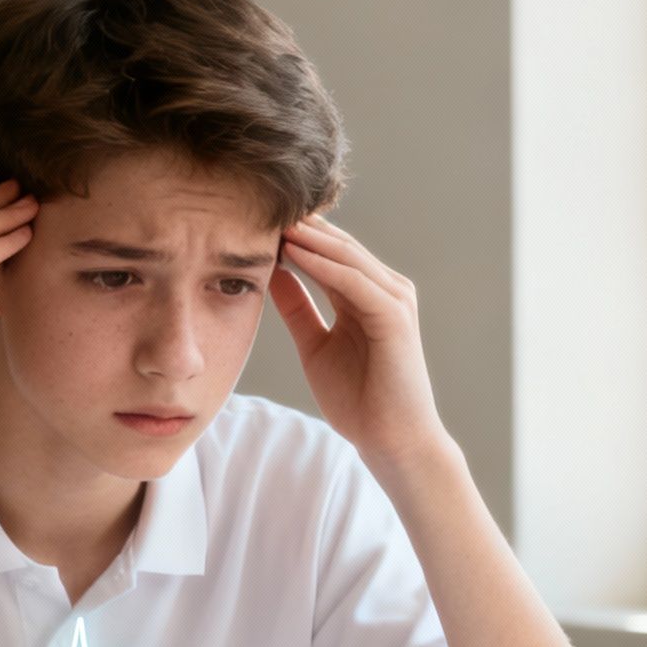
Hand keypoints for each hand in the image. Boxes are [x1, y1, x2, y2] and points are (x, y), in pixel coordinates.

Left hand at [271, 213, 449, 471]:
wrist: (390, 441)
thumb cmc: (358, 400)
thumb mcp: (315, 345)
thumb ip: (297, 307)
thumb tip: (271, 272)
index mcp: (364, 295)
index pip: (327, 253)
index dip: (293, 236)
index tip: (253, 222)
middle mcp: (382, 289)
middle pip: (337, 245)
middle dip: (300, 226)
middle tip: (259, 206)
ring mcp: (392, 299)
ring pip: (346, 256)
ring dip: (309, 237)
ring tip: (272, 219)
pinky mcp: (394, 315)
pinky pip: (353, 281)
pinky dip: (323, 265)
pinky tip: (294, 253)